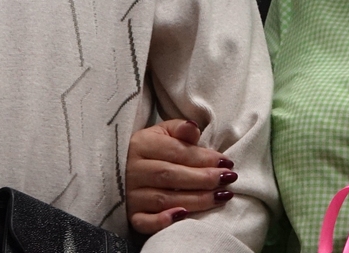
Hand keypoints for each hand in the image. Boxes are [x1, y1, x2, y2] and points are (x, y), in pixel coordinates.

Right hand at [125, 119, 239, 233]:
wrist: (120, 168)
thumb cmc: (150, 149)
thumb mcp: (162, 132)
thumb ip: (180, 128)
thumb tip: (194, 127)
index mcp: (141, 145)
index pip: (176, 152)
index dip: (203, 158)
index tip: (226, 162)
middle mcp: (133, 170)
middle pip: (171, 175)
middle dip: (204, 179)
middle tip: (228, 179)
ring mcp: (130, 194)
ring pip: (164, 199)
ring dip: (196, 200)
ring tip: (221, 197)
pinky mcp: (130, 214)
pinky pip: (144, 222)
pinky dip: (162, 221)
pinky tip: (183, 216)